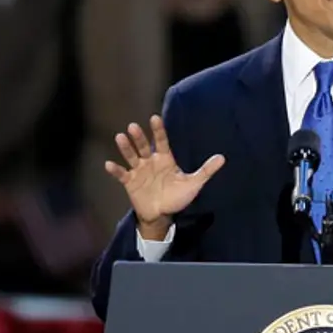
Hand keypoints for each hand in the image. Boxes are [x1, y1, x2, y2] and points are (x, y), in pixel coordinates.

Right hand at [103, 115, 224, 239]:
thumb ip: (206, 170)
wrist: (162, 215)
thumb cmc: (177, 197)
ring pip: (131, 156)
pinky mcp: (130, 182)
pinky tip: (109, 164)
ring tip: (120, 137)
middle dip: (139, 137)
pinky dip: (115, 170)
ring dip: (126, 147)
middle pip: (144, 146)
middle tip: (133, 126)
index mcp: (165, 159)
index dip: (158, 130)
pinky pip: (122, 174)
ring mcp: (139, 171)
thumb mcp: (193, 184)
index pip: (161, 141)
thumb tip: (223, 158)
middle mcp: (151, 161)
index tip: (154, 118)